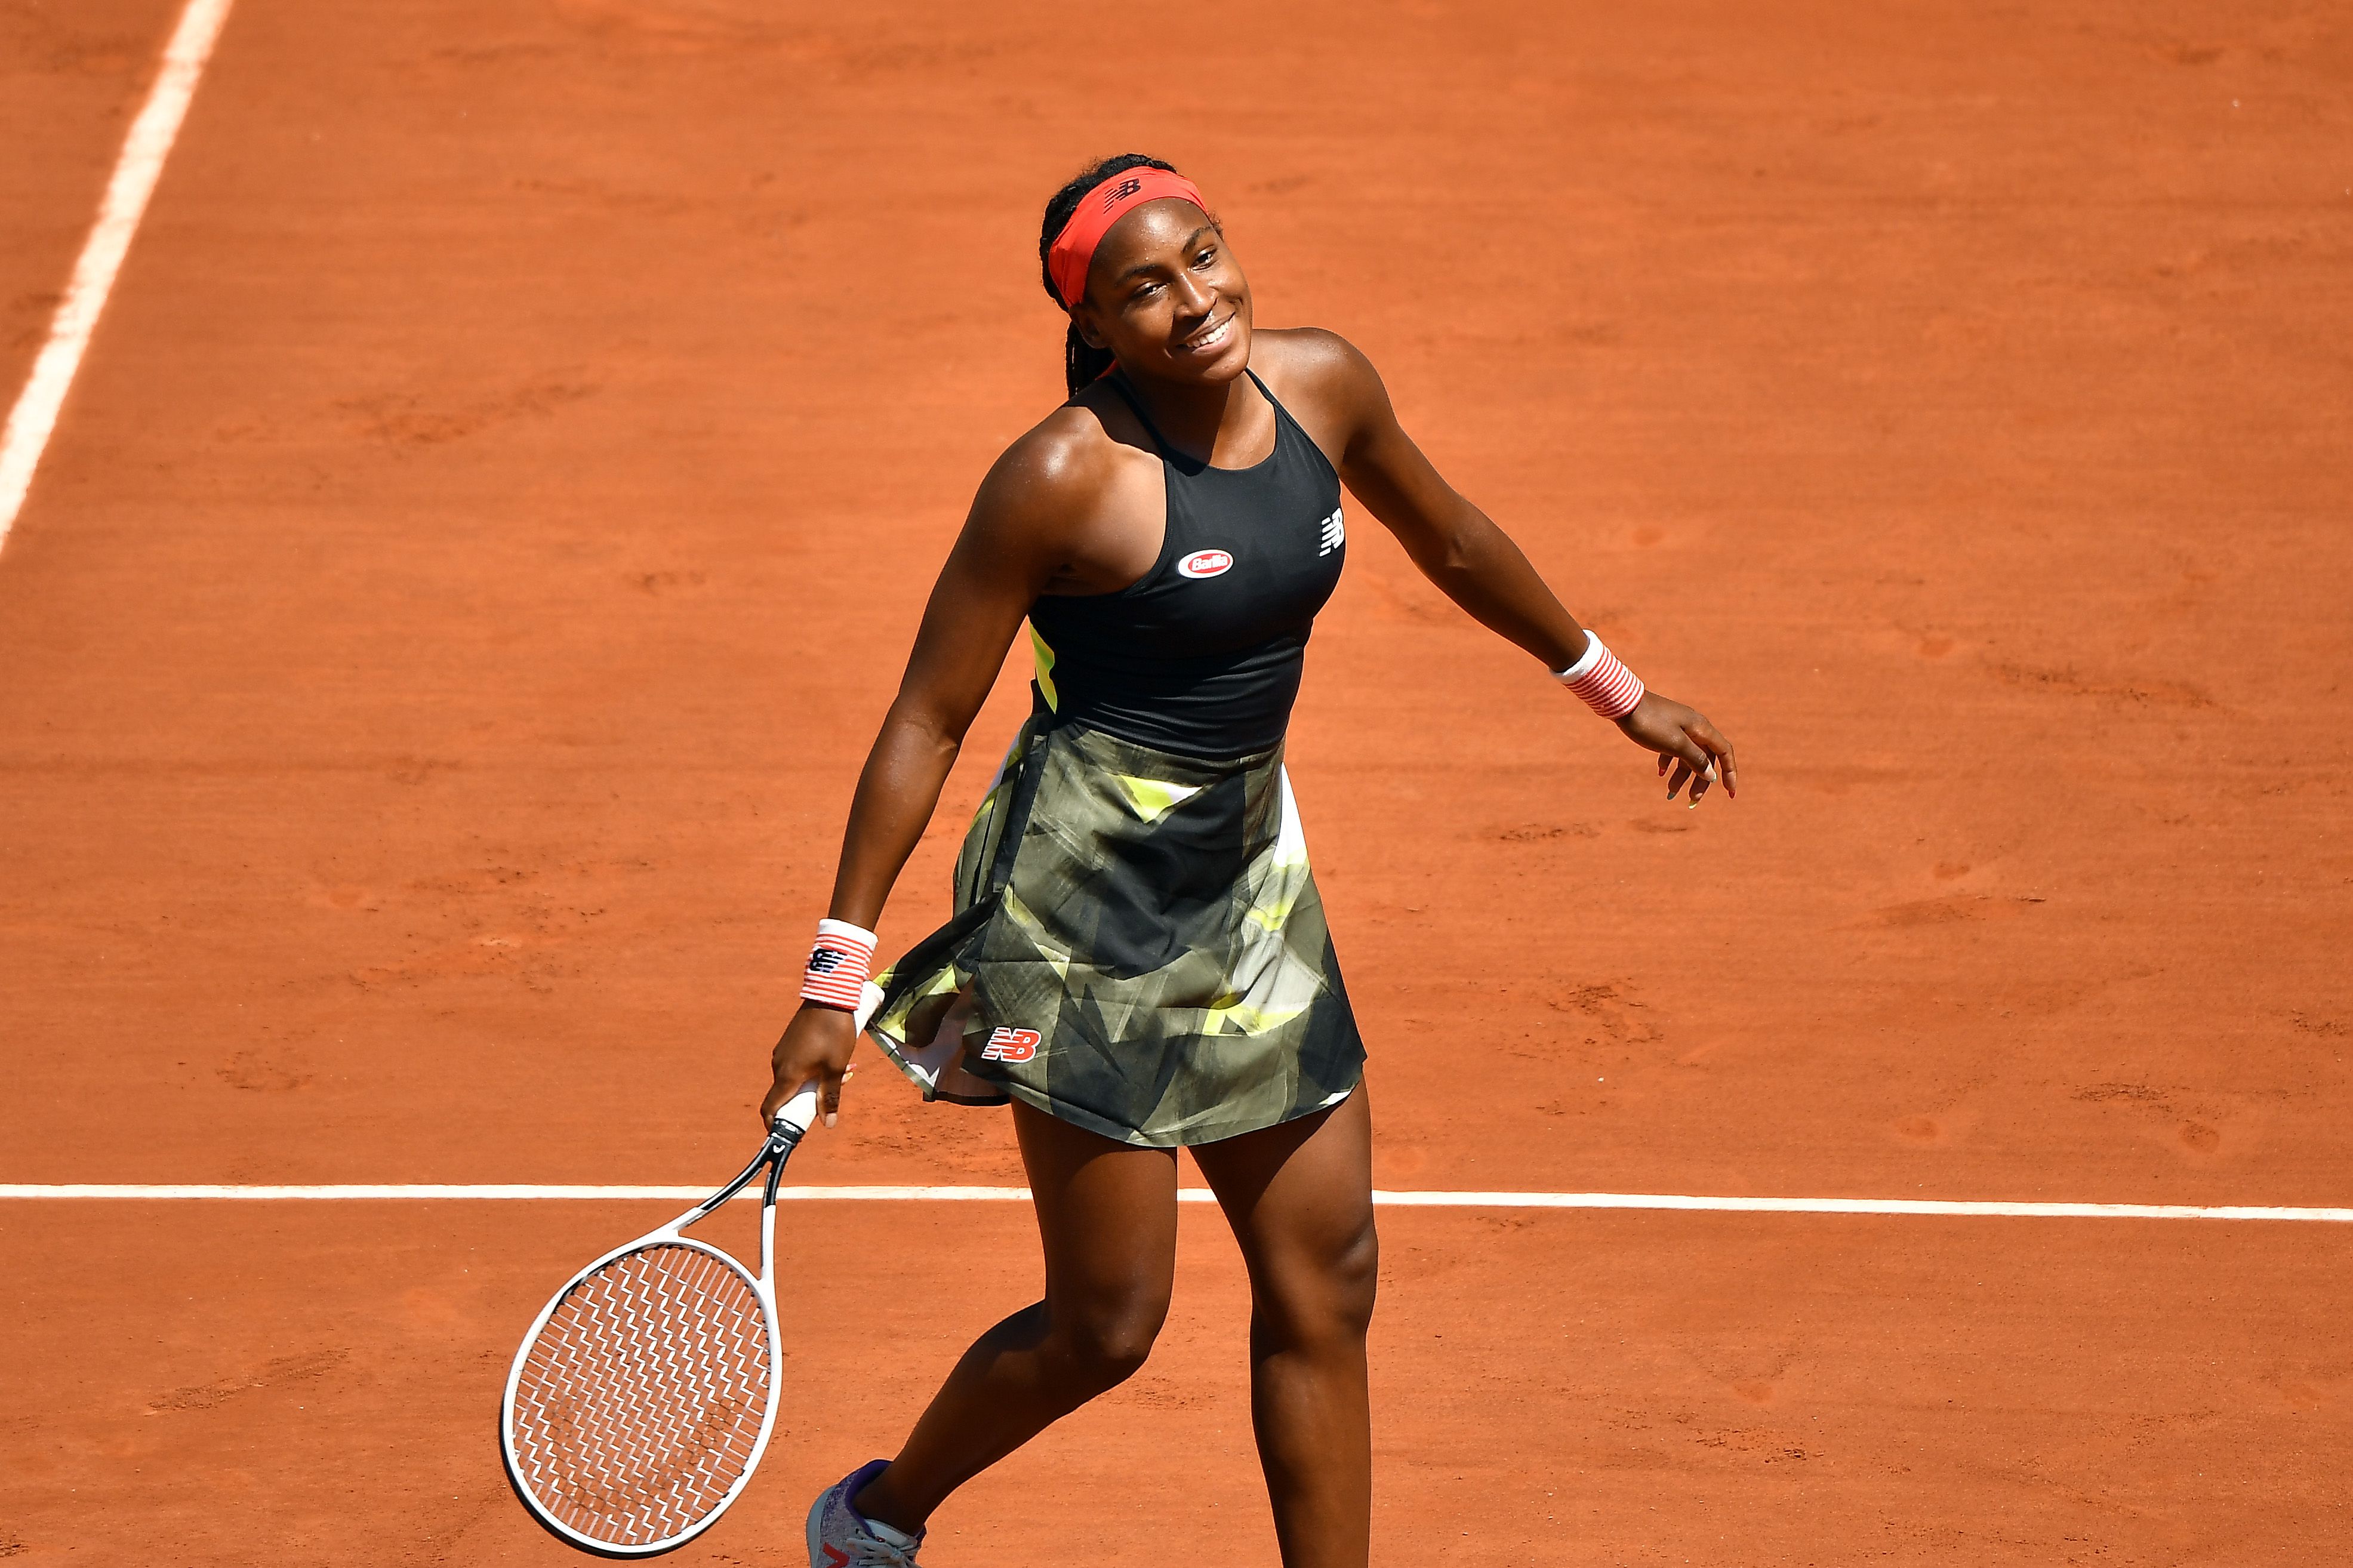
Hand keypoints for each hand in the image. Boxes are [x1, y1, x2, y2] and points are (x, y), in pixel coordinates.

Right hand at [761, 1002, 859, 1130]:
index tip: (791, 1134)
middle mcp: (779, 1065)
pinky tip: (837, 1059)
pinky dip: (814, 1069)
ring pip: (796, 1078)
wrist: (830, 995)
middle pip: (787, 1095)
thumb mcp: (836, 1067)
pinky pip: (798, 1064)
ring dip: (816, 1083)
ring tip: (847, 1071)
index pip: (770, 1108)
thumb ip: (830, 1096)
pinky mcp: (790, 1042)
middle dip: (809, 1101)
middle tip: (836, 1095)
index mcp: (787, 1075)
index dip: (776, 1125)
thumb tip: (827, 1124)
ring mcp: (783, 1052)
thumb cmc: (833, 1032)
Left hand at [1617, 691, 1738, 806]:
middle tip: (1692, 801)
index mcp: (1702, 729)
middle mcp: (1695, 726)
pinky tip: (1660, 772)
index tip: (1729, 794)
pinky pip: (1673, 748)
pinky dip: (1669, 762)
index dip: (1730, 773)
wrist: (1622, 702)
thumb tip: (1712, 774)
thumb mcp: (1675, 745)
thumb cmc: (1650, 723)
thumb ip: (1696, 760)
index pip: (1724, 752)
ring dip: (1682, 775)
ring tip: (1670, 793)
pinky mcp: (1664, 727)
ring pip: (1688, 755)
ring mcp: (1679, 726)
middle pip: (1706, 758)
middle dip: (1700, 780)